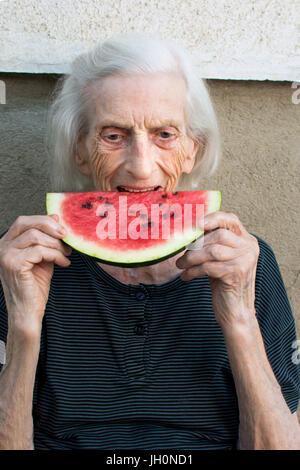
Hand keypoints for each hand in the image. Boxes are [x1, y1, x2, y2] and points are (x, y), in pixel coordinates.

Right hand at [0, 214, 71, 335]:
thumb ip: (47, 239)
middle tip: (66, 236)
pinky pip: (39, 251)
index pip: (24, 221)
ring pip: (36, 237)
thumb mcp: (43, 258)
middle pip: (27, 223)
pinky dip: (55, 255)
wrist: (28, 312)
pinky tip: (63, 263)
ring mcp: (6, 255)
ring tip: (66, 254)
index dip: (45, 221)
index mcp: (7, 243)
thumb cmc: (34, 287)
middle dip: (50, 226)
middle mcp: (2, 247)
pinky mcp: (14, 265)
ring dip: (56, 244)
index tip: (63, 230)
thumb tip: (56, 218)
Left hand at [176, 212, 259, 329]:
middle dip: (195, 244)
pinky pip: (208, 267)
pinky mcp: (236, 274)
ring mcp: (244, 261)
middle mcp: (249, 248)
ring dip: (191, 258)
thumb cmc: (224, 283)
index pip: (231, 219)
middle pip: (218, 235)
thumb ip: (212, 244)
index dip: (213, 218)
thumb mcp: (221, 259)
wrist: (235, 311)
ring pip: (212, 251)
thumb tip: (188, 230)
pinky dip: (193, 271)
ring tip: (180, 265)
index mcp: (247, 241)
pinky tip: (186, 276)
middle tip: (181, 255)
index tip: (195, 223)